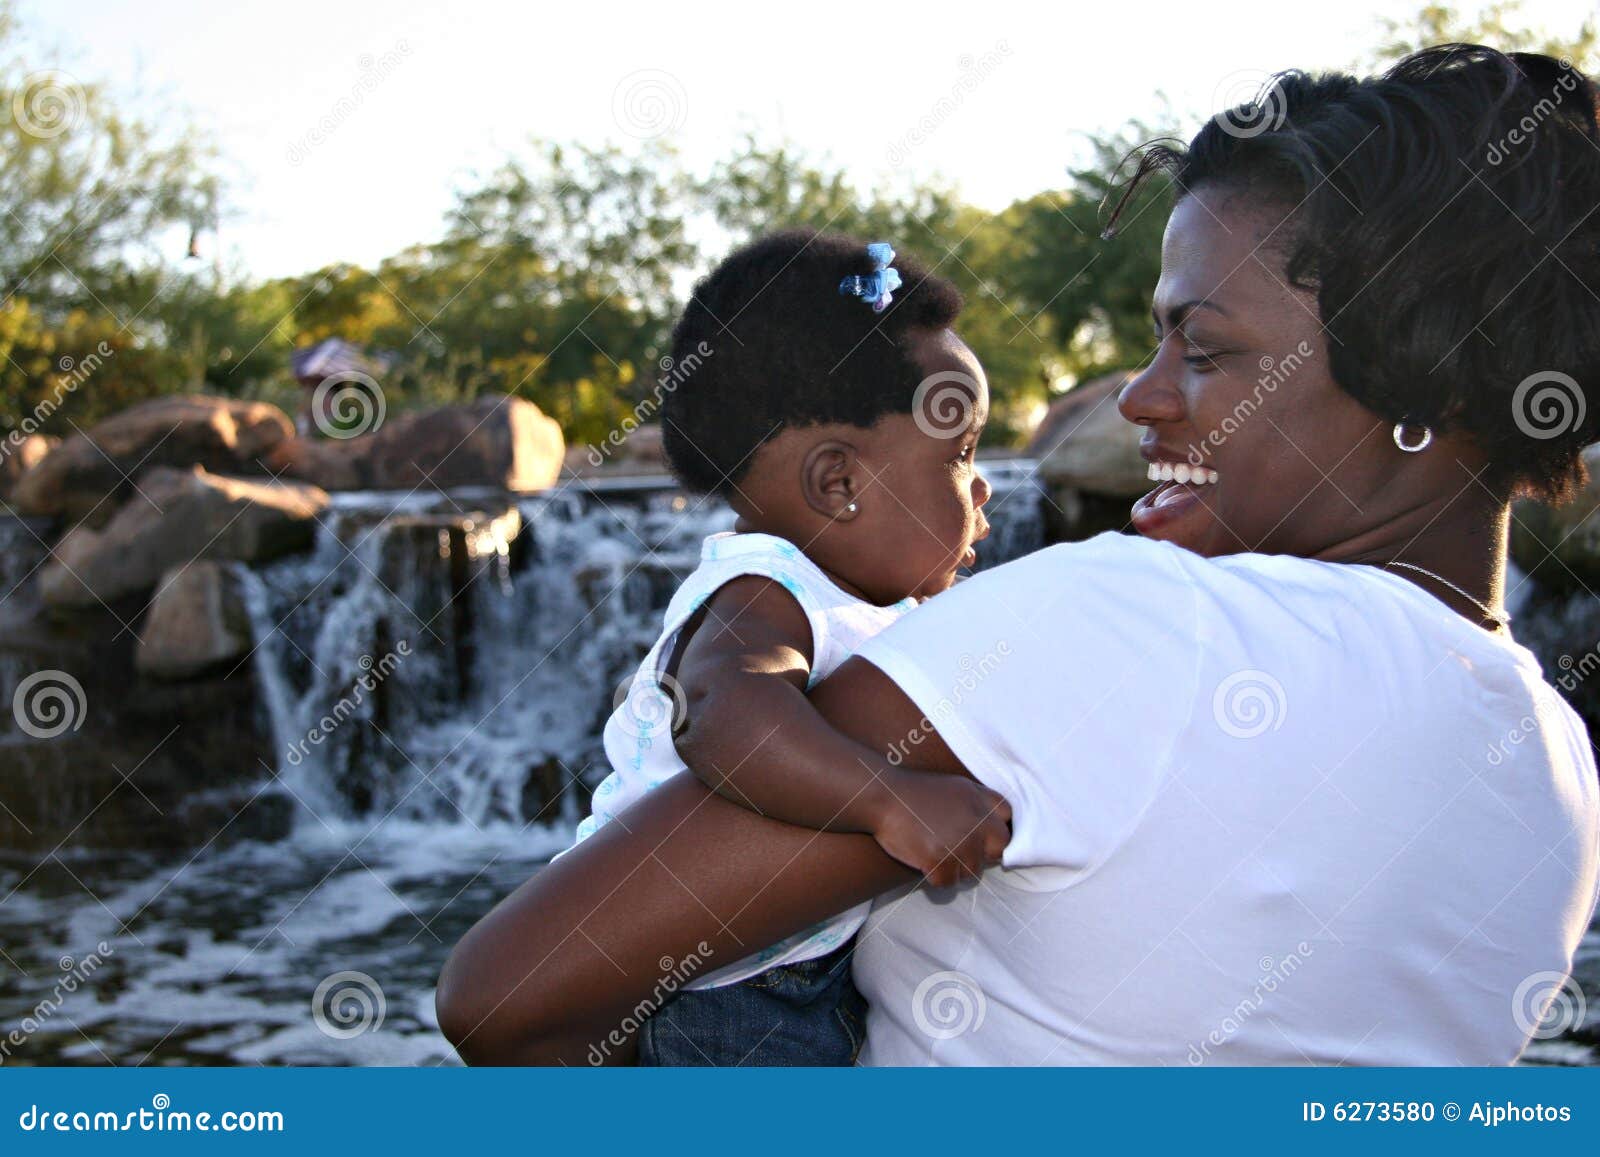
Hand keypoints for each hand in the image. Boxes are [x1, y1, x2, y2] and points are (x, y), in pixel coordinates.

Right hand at [871, 771, 1011, 886]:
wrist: (883, 796)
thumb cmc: (915, 793)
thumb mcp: (956, 786)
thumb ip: (979, 804)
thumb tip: (997, 825)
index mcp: (981, 800)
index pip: (1008, 819)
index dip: (995, 830)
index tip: (983, 836)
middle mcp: (977, 822)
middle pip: (999, 850)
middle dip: (982, 853)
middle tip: (959, 850)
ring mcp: (960, 843)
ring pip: (972, 872)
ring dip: (955, 868)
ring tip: (933, 852)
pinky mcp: (941, 861)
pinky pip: (948, 883)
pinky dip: (936, 877)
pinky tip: (923, 861)